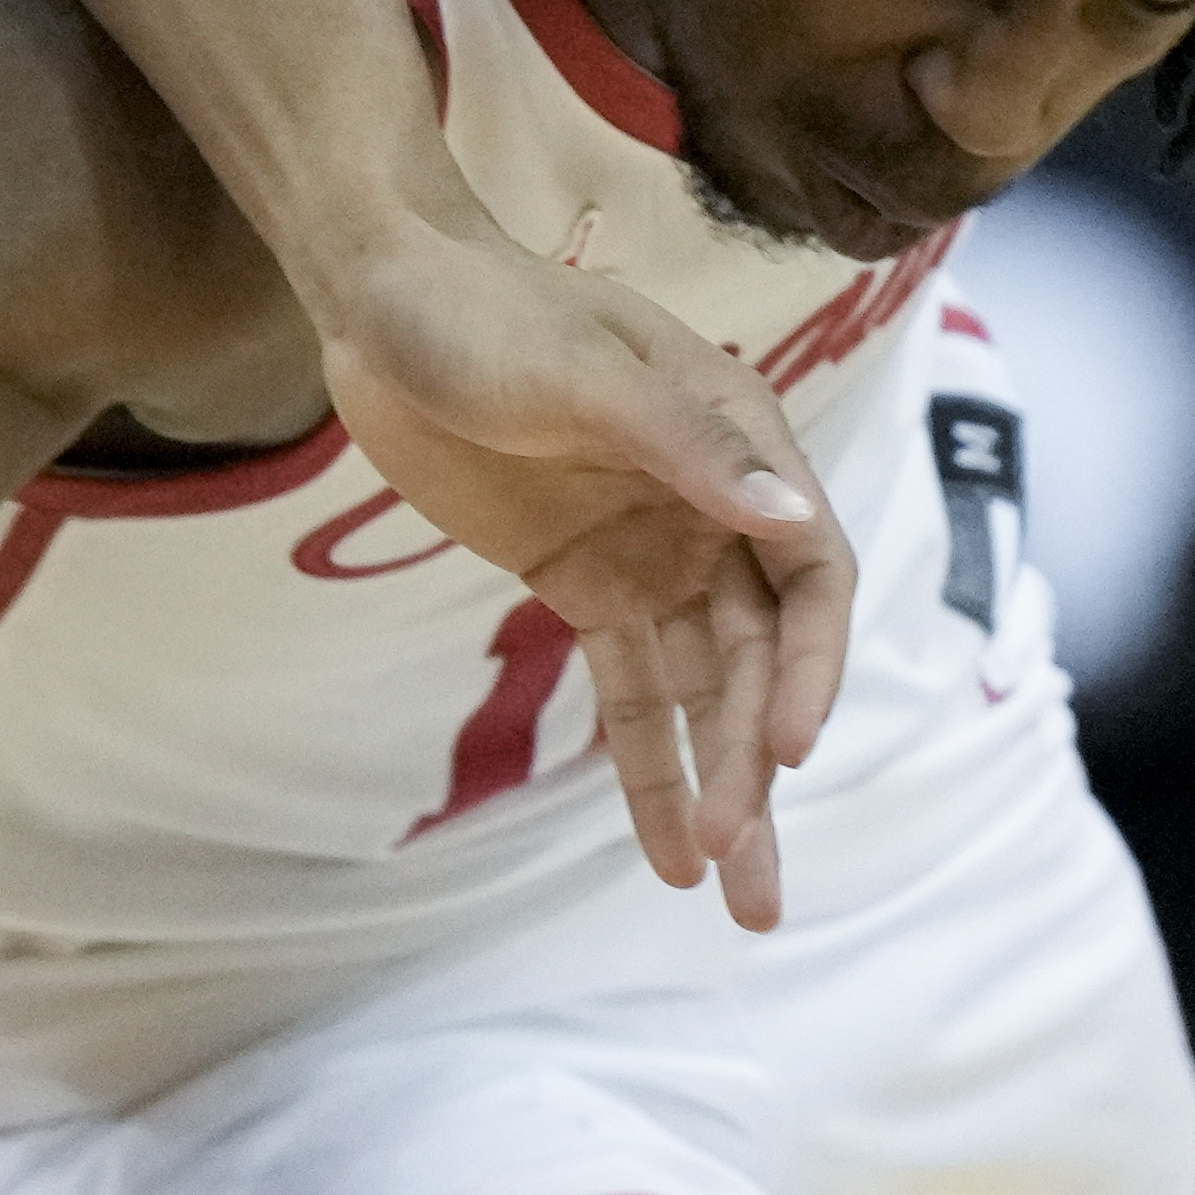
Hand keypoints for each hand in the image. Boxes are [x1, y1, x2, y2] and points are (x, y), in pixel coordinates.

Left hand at [303, 193, 846, 926]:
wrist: (383, 299)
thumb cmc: (483, 309)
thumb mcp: (578, 371)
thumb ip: (682, 444)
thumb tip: (789, 515)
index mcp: (739, 443)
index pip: (811, 573)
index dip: (810, 667)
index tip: (784, 751)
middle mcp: (713, 508)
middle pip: (758, 657)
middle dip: (755, 764)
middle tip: (740, 866)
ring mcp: (652, 553)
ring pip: (705, 691)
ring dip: (718, 786)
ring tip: (728, 895)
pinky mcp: (587, 584)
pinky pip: (633, 690)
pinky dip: (649, 768)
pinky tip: (667, 853)